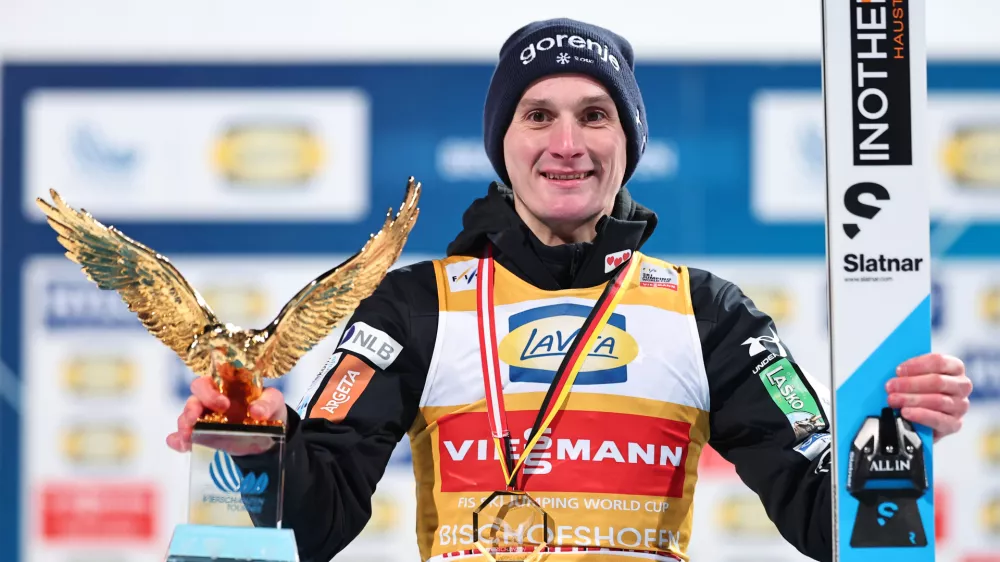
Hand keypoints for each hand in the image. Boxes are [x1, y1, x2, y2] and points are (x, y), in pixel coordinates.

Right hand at [166, 376, 288, 454]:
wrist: (267, 433)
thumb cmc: (267, 407)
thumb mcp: (273, 402)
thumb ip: (268, 403)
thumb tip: (256, 411)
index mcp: (226, 385)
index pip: (209, 380)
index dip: (210, 391)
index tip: (223, 404)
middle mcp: (211, 398)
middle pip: (194, 397)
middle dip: (191, 408)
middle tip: (196, 420)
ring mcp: (204, 417)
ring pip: (186, 416)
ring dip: (184, 425)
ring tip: (188, 436)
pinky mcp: (202, 435)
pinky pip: (184, 437)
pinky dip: (179, 441)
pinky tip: (180, 445)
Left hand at [887, 352, 972, 442]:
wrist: (917, 418)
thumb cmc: (913, 389)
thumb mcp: (910, 376)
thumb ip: (906, 370)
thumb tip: (896, 369)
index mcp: (954, 367)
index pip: (940, 361)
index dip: (917, 365)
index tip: (898, 370)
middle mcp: (961, 386)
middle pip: (938, 381)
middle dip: (910, 384)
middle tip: (890, 386)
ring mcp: (960, 406)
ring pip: (938, 400)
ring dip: (911, 399)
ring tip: (892, 400)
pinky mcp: (955, 424)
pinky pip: (939, 420)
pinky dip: (921, 415)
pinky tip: (906, 413)